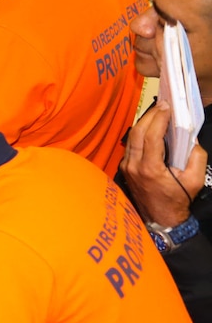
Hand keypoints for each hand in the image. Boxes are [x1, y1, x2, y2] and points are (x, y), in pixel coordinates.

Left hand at [120, 102, 206, 225]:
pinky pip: (131, 145)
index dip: (159, 118)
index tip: (167, 106)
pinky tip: (151, 127)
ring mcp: (127, 167)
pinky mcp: (125, 168)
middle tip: (163, 104)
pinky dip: (140, 133)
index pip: (151, 136)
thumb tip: (192, 139)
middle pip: (138, 132)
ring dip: (144, 123)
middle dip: (150, 115)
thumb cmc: (178, 199)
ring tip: (158, 112)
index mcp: (150, 168)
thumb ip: (196, 157)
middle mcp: (134, 166)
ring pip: (131, 138)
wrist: (161, 218)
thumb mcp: (195, 179)